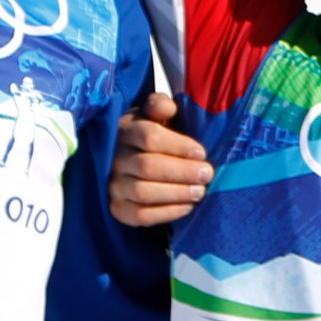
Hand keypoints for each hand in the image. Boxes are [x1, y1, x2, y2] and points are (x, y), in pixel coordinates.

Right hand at [108, 91, 211, 226]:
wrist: (134, 159)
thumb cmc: (153, 135)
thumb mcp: (156, 115)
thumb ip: (161, 106)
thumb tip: (169, 108)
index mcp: (125, 129)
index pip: (149, 137)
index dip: (178, 146)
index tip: (201, 153)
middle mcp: (114, 157)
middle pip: (148, 167)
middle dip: (182, 172)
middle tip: (207, 174)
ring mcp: (112, 184)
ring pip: (143, 192)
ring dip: (176, 193)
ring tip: (200, 191)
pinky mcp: (117, 208)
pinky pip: (140, 215)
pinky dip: (167, 213)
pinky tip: (187, 206)